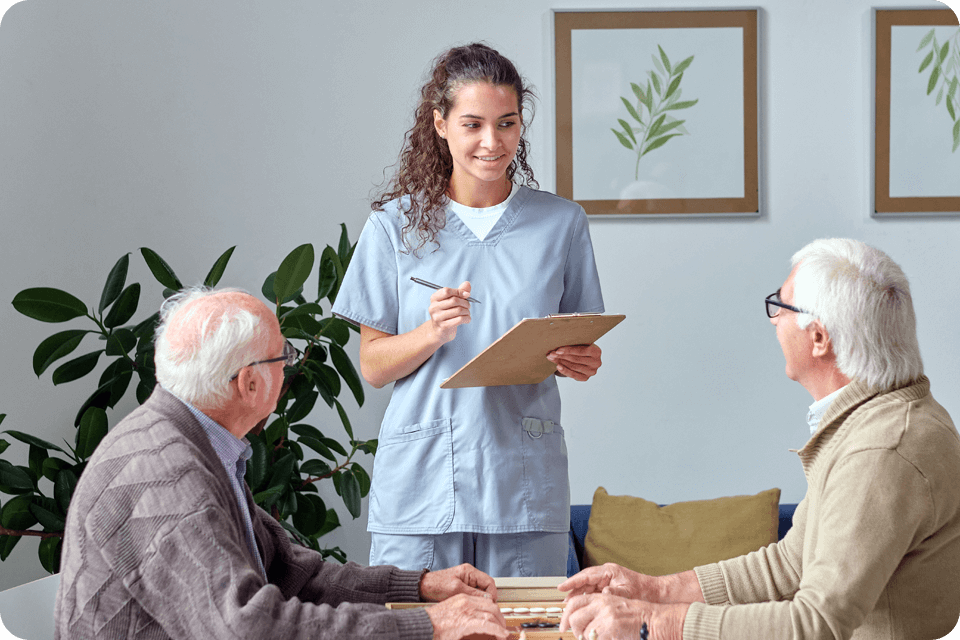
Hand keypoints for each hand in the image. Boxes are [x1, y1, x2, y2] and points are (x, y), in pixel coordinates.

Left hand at [420, 564, 497, 601]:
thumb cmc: (436, 584)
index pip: (489, 581)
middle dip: (486, 597)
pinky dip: (473, 599)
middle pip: (486, 586)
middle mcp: (470, 575)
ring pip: (481, 591)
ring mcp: (467, 581)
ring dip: (480, 599)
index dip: (492, 593)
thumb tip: (488, 598)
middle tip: (484, 606)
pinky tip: (468, 603)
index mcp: (469, 571)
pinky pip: (474, 594)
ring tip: (474, 605)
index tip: (491, 603)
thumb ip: (473, 593)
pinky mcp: (463, 587)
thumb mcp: (456, 589)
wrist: (424, 587)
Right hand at [426, 594, 507, 639]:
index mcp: (462, 597)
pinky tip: (502, 635)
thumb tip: (471, 621)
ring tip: (503, 633)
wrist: (423, 624)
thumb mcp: (450, 612)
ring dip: (500, 625)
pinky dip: (498, 630)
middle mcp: (466, 601)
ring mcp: (467, 611)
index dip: (494, 610)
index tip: (497, 618)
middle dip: (500, 617)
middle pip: (491, 606)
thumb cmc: (433, 621)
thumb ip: (462, 613)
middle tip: (503, 626)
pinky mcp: (467, 622)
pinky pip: (488, 625)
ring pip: (492, 614)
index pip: (485, 600)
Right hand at [428, 281, 471, 344]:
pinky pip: (459, 319)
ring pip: (458, 310)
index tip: (467, 295)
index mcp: (434, 298)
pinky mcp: (443, 326)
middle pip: (454, 300)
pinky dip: (467, 318)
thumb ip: (459, 292)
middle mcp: (433, 307)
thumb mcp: (451, 301)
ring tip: (468, 313)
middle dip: (465, 302)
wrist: (440, 331)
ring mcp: (437, 317)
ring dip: (467, 311)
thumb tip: (467, 283)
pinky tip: (467, 319)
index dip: (459, 291)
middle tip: (468, 306)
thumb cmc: (447, 313)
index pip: (447, 291)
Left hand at [547, 343, 600, 380]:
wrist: (583, 357)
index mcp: (596, 351)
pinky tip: (558, 366)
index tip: (558, 350)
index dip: (569, 350)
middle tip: (551, 354)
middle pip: (576, 359)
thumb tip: (558, 342)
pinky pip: (573, 375)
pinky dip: (565, 370)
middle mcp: (596, 362)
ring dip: (561, 362)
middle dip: (562, 356)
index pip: (581, 351)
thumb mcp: (580, 343)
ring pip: (573, 366)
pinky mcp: (586, 378)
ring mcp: (591, 371)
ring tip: (552, 358)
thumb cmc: (581, 348)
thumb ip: (574, 343)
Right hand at [559, 563, 654, 600]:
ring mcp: (606, 580)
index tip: (562, 586)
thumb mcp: (628, 591)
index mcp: (609, 571)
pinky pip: (593, 591)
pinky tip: (582, 605)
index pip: (586, 575)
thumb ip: (615, 592)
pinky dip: (587, 597)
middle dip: (573, 590)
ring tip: (569, 604)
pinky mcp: (608, 587)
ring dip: (579, 594)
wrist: (653, 592)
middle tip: (564, 600)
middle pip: (584, 580)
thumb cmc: (643, 590)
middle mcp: (606, 574)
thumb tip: (603, 593)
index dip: (573, 581)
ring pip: (587, 586)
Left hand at [561, 593, 687, 639]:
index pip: (574, 603)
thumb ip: (598, 612)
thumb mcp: (615, 608)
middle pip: (574, 617)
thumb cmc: (637, 617)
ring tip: (599, 637)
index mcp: (602, 597)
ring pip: (584, 632)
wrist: (655, 620)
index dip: (565, 616)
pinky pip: (595, 639)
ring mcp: (606, 616)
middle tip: (578, 636)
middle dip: (574, 630)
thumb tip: (579, 625)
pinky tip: (611, 638)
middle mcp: (601, 604)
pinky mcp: (611, 628)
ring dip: (588, 638)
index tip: (563, 627)